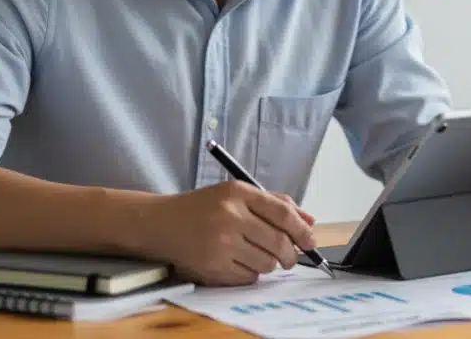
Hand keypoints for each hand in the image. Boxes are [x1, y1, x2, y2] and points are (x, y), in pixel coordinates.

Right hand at [141, 181, 316, 286]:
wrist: (161, 223)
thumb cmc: (204, 208)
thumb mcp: (235, 194)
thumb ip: (274, 204)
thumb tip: (310, 221)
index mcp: (237, 193)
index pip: (282, 213)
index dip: (302, 230)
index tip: (310, 240)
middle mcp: (229, 216)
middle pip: (279, 242)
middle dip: (291, 254)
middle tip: (289, 257)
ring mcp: (220, 243)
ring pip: (266, 263)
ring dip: (268, 263)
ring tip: (255, 254)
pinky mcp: (212, 266)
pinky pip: (248, 277)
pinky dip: (250, 273)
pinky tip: (236, 261)